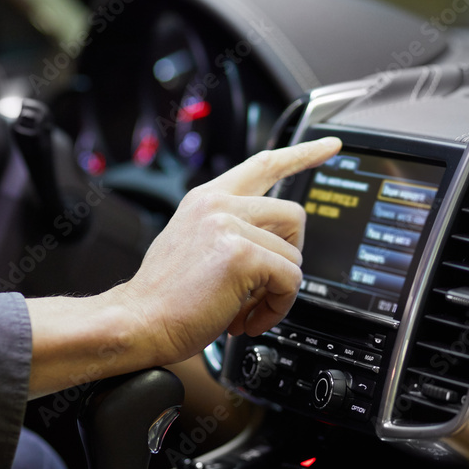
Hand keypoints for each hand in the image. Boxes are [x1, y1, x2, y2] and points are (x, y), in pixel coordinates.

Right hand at [25, 137, 341, 397]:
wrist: (138, 322)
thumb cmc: (164, 298)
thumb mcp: (195, 248)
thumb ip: (231, 234)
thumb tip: (274, 248)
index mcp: (207, 200)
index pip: (264, 164)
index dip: (302, 154)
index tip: (330, 146)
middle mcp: (218, 204)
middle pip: (293, 215)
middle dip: (290, 255)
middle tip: (262, 286)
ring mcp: (229, 225)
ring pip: (293, 254)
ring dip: (277, 292)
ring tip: (244, 309)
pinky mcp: (242, 254)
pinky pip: (290, 280)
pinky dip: (276, 308)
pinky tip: (246, 318)